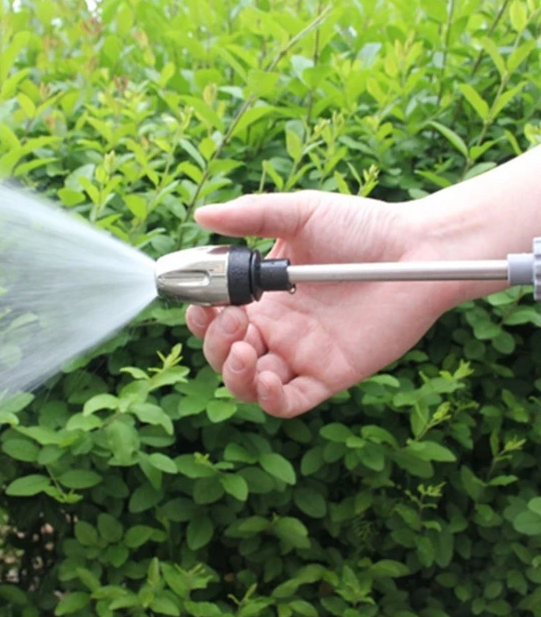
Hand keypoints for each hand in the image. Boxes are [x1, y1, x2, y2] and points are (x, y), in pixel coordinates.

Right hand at [186, 191, 456, 417]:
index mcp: (263, 295)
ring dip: (234, 374)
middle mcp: (276, 328)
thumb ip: (251, 215)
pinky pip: (289, 402)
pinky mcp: (329, 375)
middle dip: (215, 342)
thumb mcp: (300, 213)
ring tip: (246, 350)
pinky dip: (270, 398)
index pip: (214, 315)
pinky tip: (269, 376)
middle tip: (234, 318)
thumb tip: (201, 215)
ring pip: (247, 383)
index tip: (201, 300)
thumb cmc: (361, 227)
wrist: (416, 250)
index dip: (199, 313)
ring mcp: (300, 354)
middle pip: (224, 353)